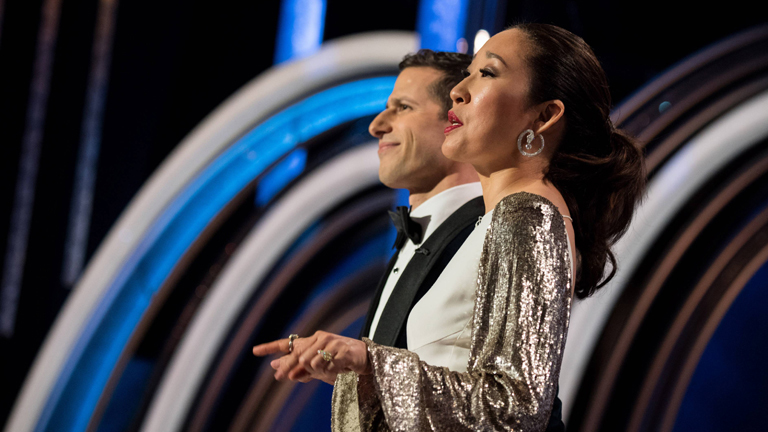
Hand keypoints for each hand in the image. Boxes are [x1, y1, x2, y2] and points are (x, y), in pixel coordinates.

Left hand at [252, 331, 371, 384]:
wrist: (364, 359)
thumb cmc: (339, 362)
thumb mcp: (316, 367)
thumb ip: (297, 366)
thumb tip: (275, 367)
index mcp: (311, 341)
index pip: (287, 344)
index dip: (270, 347)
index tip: (254, 350)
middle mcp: (319, 338)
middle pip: (297, 357)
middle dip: (290, 369)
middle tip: (283, 378)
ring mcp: (331, 342)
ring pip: (312, 362)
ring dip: (318, 372)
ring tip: (330, 371)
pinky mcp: (342, 349)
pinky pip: (328, 365)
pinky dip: (331, 371)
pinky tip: (339, 369)